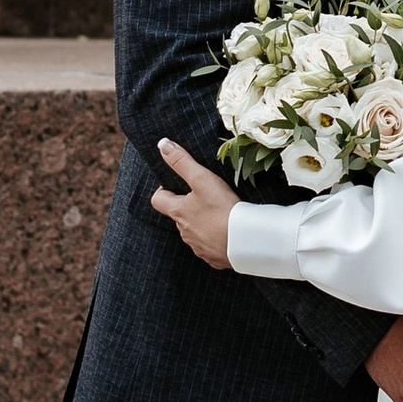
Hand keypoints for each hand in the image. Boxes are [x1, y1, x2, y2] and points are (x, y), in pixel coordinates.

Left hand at [150, 140, 236, 269]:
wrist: (244, 242)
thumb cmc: (222, 209)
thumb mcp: (201, 179)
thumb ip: (181, 162)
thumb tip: (162, 144)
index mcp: (178, 212)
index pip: (158, 200)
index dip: (164, 190)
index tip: (174, 184)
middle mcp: (184, 231)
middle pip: (178, 216)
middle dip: (187, 206)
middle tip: (204, 196)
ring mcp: (198, 246)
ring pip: (194, 231)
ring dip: (202, 223)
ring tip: (220, 213)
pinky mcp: (213, 257)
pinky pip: (210, 246)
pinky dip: (215, 238)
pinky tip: (228, 232)